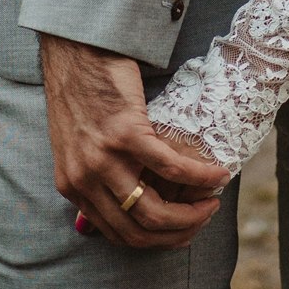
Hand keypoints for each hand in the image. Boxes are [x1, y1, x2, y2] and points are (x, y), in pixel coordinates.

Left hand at [39, 34, 228, 248]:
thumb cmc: (82, 91)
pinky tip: (216, 174)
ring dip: (191, 214)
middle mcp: (84, 179)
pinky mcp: (126, 132)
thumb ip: (91, 177)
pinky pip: (170, 167)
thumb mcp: (75, 145)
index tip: (179, 231)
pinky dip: (198, 176)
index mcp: (72, 186)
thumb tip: (113, 208)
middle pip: (139, 230)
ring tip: (211, 203)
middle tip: (202, 219)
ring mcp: (104, 158)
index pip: (118, 234)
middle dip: (177, 233)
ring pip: (155, 209)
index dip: (155, 240)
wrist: (75, 48)